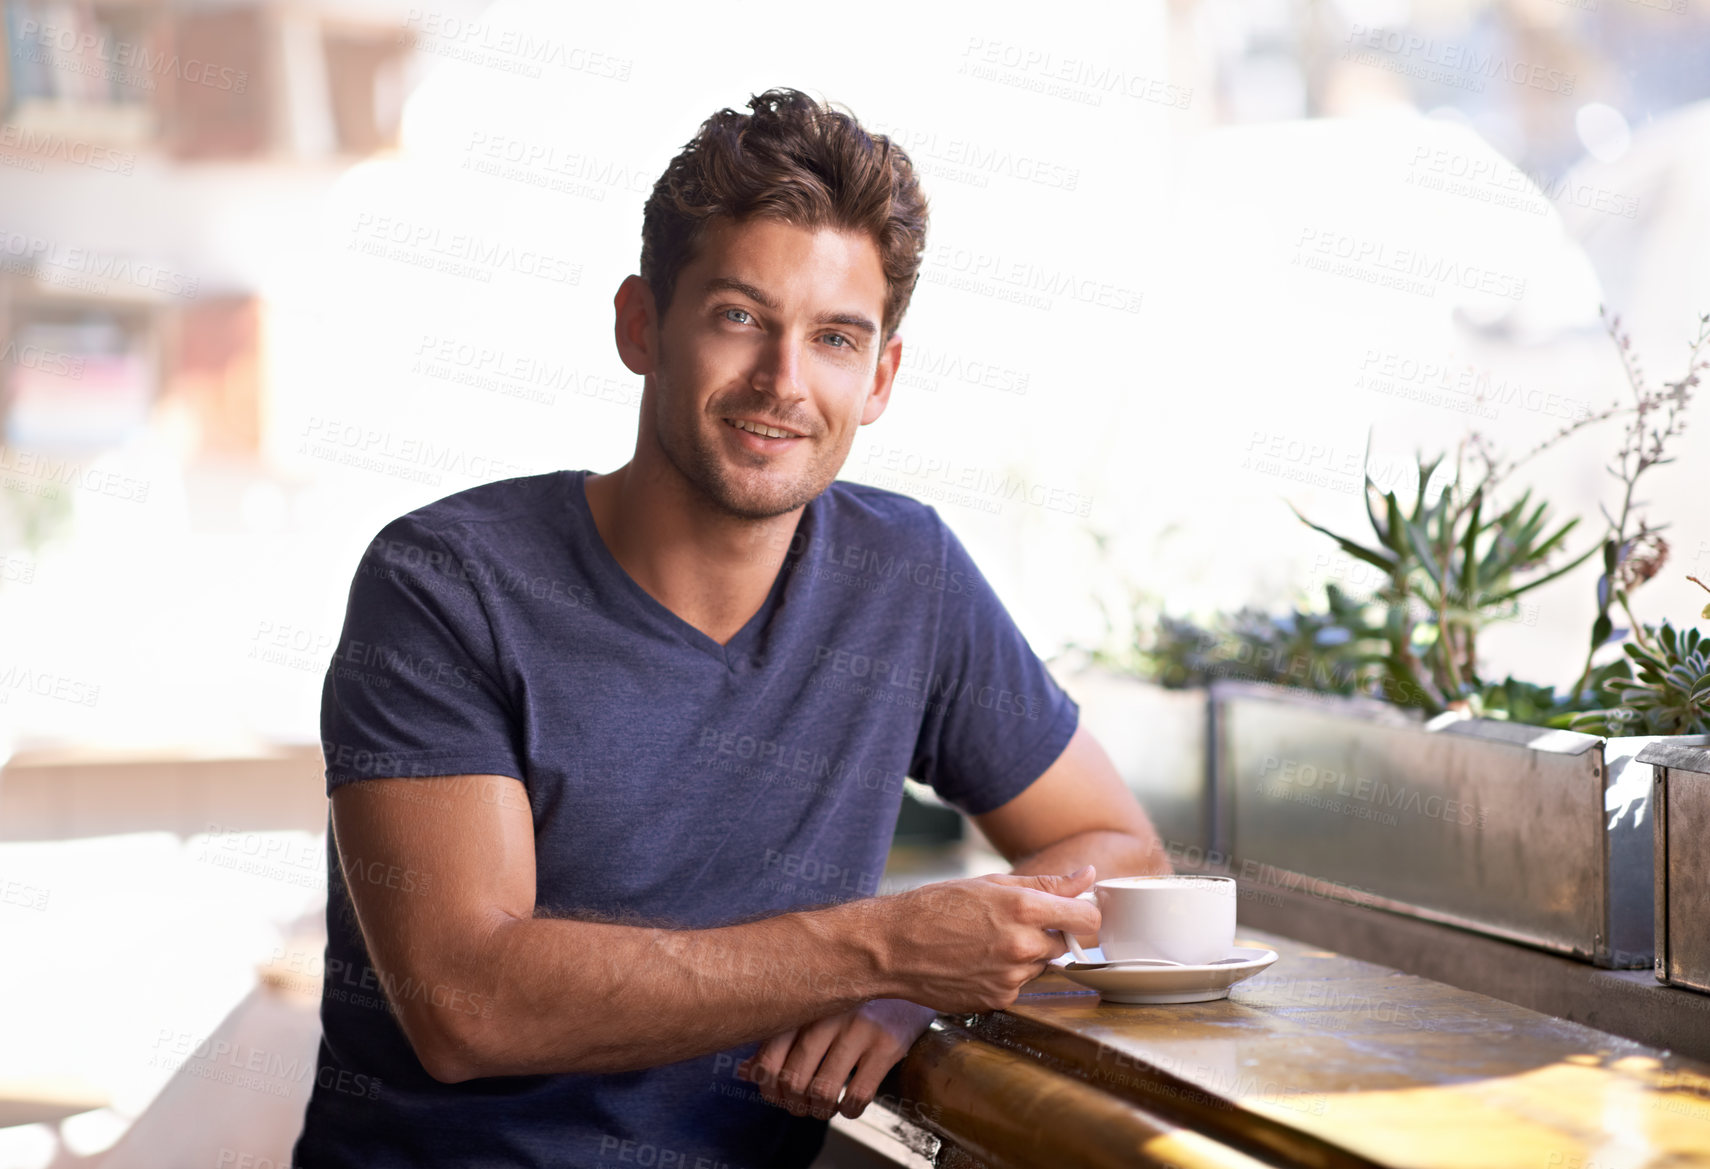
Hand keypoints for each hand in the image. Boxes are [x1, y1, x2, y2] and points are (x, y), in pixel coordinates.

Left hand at [736, 997, 938, 1120]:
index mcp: (803, 1002)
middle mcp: (827, 1014)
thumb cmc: (853, 993)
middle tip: (801, 1106)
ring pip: (823, 1090)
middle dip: (793, 1104)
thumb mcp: (813, 1008)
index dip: (767, 1088)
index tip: (776, 1094)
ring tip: (823, 1108)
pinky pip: (858, 1094)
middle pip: (793, 1079)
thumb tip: (744, 1074)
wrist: (907, 968)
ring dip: (819, 1110)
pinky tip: (848, 1105)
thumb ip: (777, 1040)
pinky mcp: (887, 1044)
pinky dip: (848, 1110)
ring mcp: (858, 1028)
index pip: (768, 1058)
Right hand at [880, 865, 1099, 1013]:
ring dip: (1026, 955)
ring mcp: (1012, 977)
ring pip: (1040, 965)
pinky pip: (1019, 985)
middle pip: (1065, 944)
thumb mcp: (991, 883)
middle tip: (1012, 924)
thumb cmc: (936, 907)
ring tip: (987, 942)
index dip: (1083, 914)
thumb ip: (1047, 884)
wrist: (893, 946)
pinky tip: (977, 962)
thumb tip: (1088, 876)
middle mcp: (1022, 945)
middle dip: (1049, 934)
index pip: (1087, 918)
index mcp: (1024, 908)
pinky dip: (1006, 974)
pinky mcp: (999, 999)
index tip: (1073, 913)